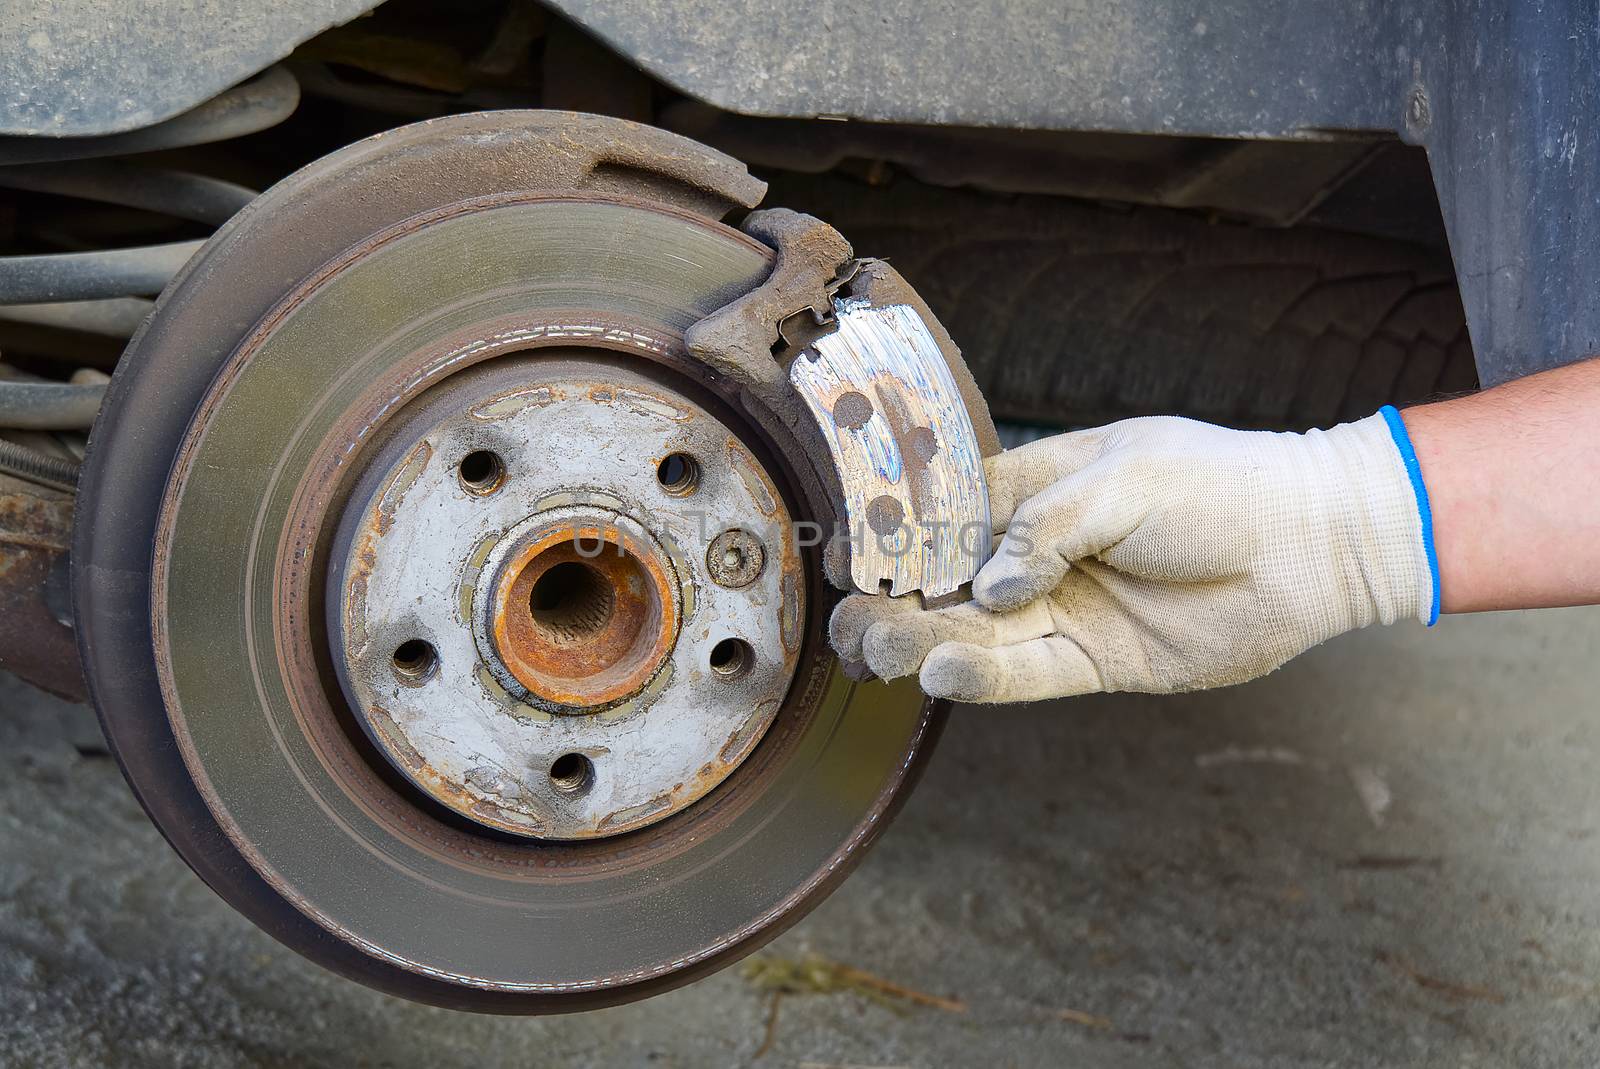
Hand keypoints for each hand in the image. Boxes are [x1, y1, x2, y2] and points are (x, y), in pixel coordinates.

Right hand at [831, 412, 1435, 701]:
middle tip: (850, 621)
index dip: (893, 532)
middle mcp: (1040, 553)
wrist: (1310, 545)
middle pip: (945, 582)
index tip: (844, 552)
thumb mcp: (1124, 477)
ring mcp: (1064, 608)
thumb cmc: (1221, 486)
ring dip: (921, 642)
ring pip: (973, 632)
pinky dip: (983, 677)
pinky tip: (942, 673)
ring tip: (877, 651)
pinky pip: (1026, 674)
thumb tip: (989, 583)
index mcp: (1038, 486)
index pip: (945, 510)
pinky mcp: (1094, 662)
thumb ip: (1046, 524)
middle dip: (892, 600)